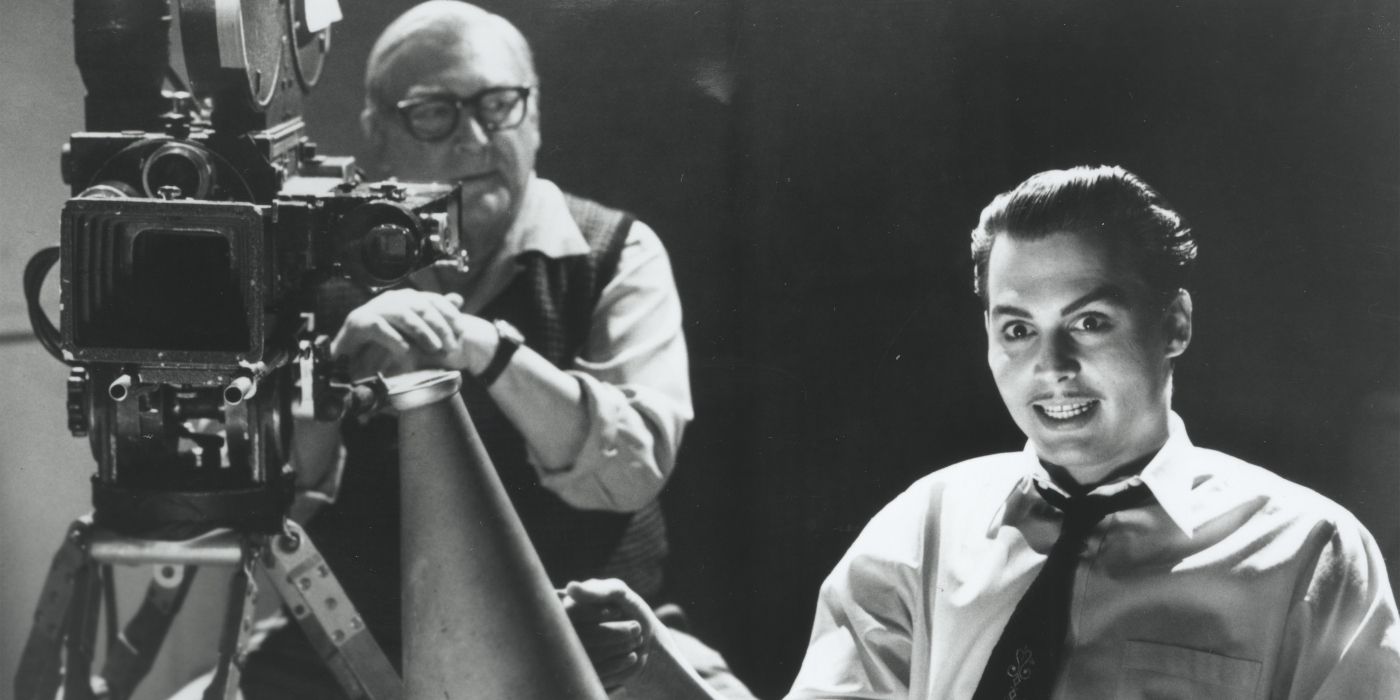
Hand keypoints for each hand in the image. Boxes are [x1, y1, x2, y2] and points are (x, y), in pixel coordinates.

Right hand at [330, 289, 468, 375]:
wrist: (351, 363)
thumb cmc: (387, 348)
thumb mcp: (416, 336)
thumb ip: (435, 318)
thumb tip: (458, 298)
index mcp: (405, 299)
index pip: (432, 299)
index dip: (449, 314)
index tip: (462, 331)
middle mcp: (390, 300)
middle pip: (420, 305)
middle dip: (439, 326)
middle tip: (451, 346)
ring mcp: (373, 309)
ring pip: (402, 313)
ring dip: (421, 332)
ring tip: (434, 349)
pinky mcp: (357, 322)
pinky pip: (378, 326)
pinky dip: (394, 338)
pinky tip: (405, 351)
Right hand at [562, 579, 659, 690]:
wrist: (645, 638)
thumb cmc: (629, 609)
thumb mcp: (617, 593)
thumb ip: (596, 592)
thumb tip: (570, 587)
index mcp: (568, 611)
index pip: (570, 613)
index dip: (594, 613)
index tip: (617, 611)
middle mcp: (566, 635)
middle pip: (581, 637)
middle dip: (613, 633)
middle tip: (636, 628)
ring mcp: (574, 657)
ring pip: (590, 657)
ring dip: (620, 648)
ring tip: (637, 641)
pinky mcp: (586, 675)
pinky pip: (598, 675)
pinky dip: (620, 665)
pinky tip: (634, 657)